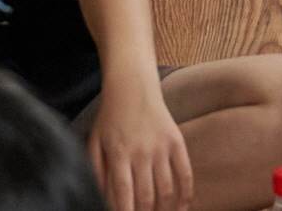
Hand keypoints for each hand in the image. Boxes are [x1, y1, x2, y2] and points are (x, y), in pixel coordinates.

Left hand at [86, 72, 191, 210]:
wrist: (132, 84)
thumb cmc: (111, 117)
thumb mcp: (95, 142)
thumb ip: (96, 172)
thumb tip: (99, 200)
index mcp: (119, 153)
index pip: (123, 194)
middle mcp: (141, 151)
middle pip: (146, 197)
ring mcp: (161, 145)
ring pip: (166, 190)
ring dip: (163, 210)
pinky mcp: (176, 140)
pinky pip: (185, 172)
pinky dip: (186, 194)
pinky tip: (183, 208)